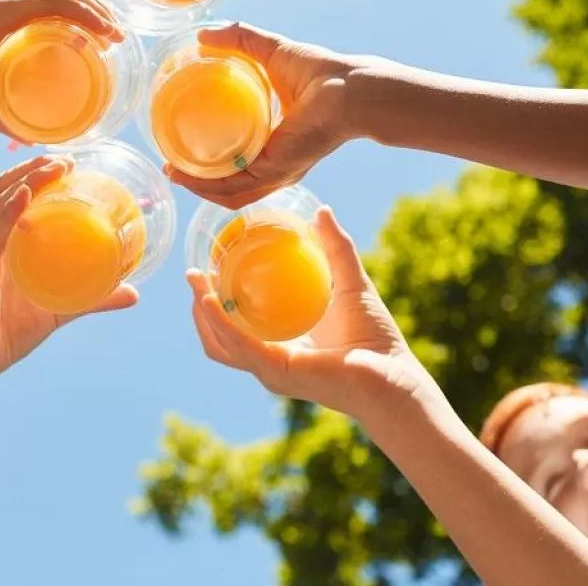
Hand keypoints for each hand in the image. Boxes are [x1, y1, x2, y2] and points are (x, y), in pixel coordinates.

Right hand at [0, 0, 122, 135]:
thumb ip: (6, 115)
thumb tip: (30, 138)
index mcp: (8, 9)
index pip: (57, 0)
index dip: (85, 12)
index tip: (106, 36)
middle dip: (98, 11)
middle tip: (118, 36)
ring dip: (97, 12)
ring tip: (116, 35)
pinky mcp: (6, 5)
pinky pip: (56, 3)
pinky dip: (84, 15)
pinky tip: (101, 32)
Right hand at [0, 154, 137, 391]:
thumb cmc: (10, 333)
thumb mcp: (61, 309)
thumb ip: (93, 298)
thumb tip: (134, 292)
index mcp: (5, 242)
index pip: (17, 195)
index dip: (38, 173)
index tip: (70, 161)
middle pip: (7, 188)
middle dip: (35, 167)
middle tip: (68, 158)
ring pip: (1, 202)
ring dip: (28, 179)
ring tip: (54, 167)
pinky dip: (9, 212)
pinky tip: (25, 197)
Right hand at [168, 23, 357, 208]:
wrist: (347, 88)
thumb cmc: (319, 71)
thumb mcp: (269, 51)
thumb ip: (239, 39)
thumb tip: (202, 35)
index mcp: (273, 143)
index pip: (237, 162)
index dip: (209, 160)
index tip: (181, 147)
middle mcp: (274, 165)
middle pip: (229, 186)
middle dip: (197, 181)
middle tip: (171, 165)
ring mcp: (275, 172)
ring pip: (228, 193)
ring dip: (197, 187)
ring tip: (172, 171)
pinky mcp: (275, 171)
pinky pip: (235, 187)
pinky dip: (208, 185)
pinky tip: (187, 174)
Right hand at [188, 206, 437, 418]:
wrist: (394, 375)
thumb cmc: (376, 338)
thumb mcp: (350, 282)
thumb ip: (337, 249)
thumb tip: (323, 211)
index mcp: (279, 345)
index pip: (235, 327)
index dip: (215, 301)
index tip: (206, 268)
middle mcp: (268, 361)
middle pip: (218, 338)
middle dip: (199, 308)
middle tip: (192, 274)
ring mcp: (270, 370)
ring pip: (220, 345)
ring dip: (202, 314)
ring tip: (195, 283)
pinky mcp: (277, 372)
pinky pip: (240, 345)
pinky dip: (220, 323)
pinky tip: (207, 299)